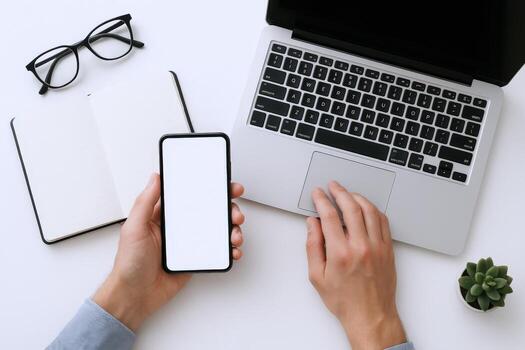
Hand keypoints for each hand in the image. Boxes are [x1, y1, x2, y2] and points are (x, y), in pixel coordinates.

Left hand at [93, 173, 244, 330]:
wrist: (134, 296)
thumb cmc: (129, 264)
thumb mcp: (134, 228)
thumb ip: (145, 201)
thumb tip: (155, 177)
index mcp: (164, 215)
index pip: (190, 195)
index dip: (209, 187)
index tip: (223, 184)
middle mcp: (179, 226)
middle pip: (210, 210)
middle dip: (228, 208)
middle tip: (235, 213)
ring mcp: (189, 242)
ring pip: (217, 230)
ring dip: (232, 229)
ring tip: (235, 235)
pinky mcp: (195, 258)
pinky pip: (217, 250)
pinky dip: (229, 249)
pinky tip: (233, 250)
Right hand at [306, 181, 405, 349]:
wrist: (371, 316)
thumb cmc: (345, 301)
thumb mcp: (317, 277)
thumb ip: (313, 247)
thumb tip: (313, 224)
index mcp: (340, 254)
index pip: (330, 216)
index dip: (322, 200)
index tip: (318, 194)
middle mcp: (361, 247)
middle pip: (351, 207)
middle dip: (339, 192)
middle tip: (332, 186)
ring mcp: (377, 247)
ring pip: (369, 210)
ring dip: (357, 197)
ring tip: (348, 193)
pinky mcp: (388, 249)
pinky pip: (383, 221)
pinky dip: (373, 209)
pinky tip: (365, 207)